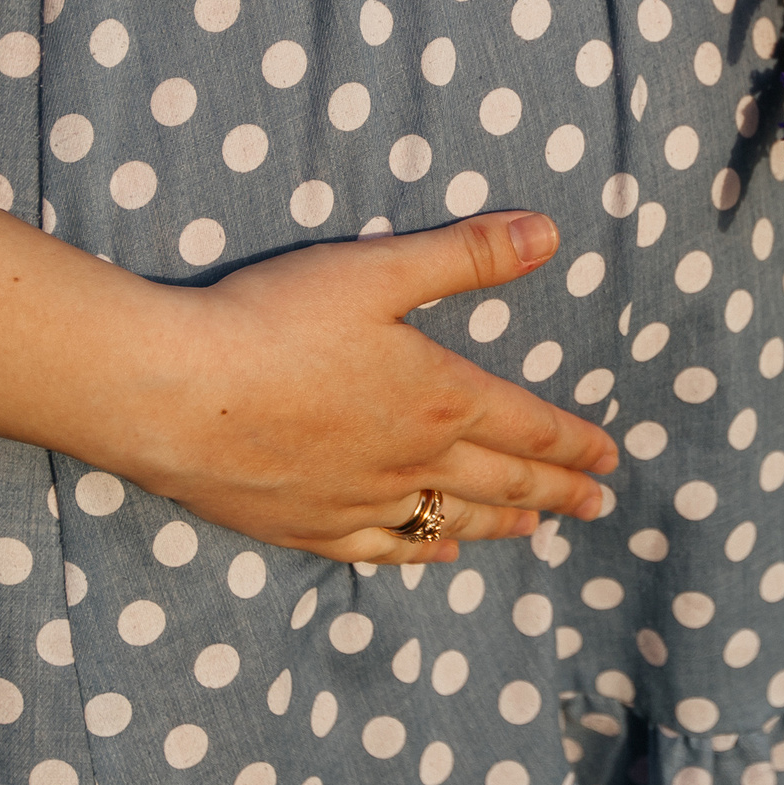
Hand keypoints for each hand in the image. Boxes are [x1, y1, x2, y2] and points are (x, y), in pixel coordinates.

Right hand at [116, 211, 618, 564]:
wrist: (173, 393)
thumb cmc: (271, 319)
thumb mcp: (378, 270)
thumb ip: (467, 255)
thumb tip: (549, 234)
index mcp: (440, 400)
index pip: (530, 427)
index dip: (574, 442)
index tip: (610, 458)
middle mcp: (412, 462)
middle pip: (504, 482)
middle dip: (557, 490)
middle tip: (598, 503)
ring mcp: (360, 502)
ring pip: (452, 519)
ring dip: (503, 522)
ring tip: (537, 528)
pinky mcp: (308, 527)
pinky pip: (384, 548)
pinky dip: (423, 549)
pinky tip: (439, 550)